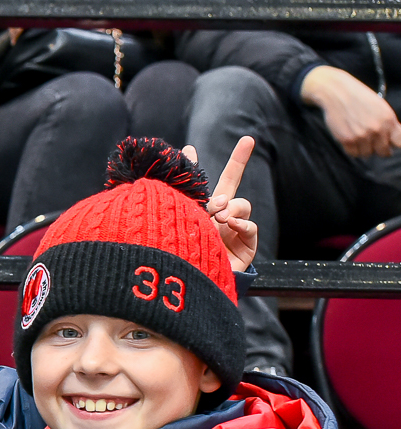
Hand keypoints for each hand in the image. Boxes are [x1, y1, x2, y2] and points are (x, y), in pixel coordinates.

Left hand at [183, 136, 258, 272]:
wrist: (194, 287)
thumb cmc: (182, 259)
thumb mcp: (179, 226)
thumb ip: (183, 201)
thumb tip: (183, 160)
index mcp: (195, 212)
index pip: (195, 186)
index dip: (192, 166)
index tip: (188, 149)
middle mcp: (215, 215)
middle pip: (230, 181)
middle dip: (240, 159)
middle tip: (247, 141)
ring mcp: (232, 227)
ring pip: (240, 203)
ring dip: (230, 206)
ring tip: (217, 216)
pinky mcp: (246, 243)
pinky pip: (249, 225)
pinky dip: (241, 223)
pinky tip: (230, 224)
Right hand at [300, 65, 400, 158]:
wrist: (337, 93)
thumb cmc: (359, 98)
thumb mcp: (381, 108)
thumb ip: (389, 124)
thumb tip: (394, 140)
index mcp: (388, 120)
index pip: (400, 142)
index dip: (395, 145)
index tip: (391, 145)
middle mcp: (376, 129)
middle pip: (383, 152)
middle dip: (380, 149)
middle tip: (374, 143)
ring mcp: (361, 136)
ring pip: (367, 154)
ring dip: (365, 149)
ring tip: (361, 139)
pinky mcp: (347, 140)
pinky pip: (353, 153)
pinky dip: (353, 149)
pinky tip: (352, 139)